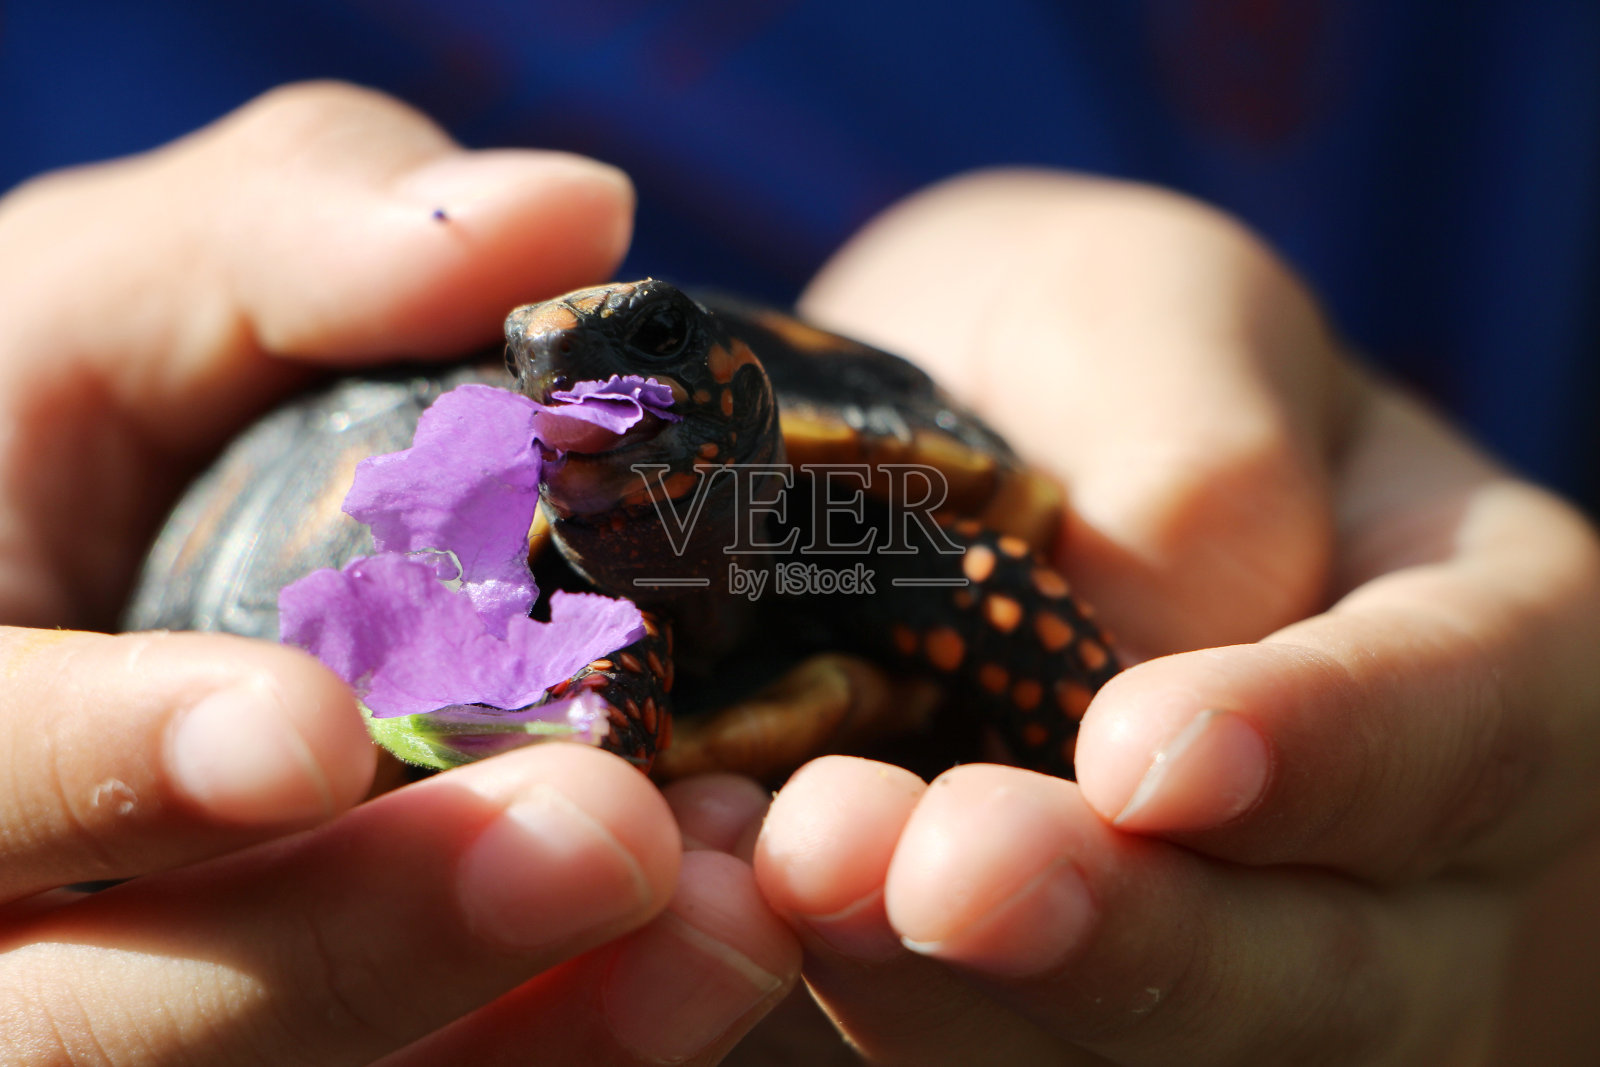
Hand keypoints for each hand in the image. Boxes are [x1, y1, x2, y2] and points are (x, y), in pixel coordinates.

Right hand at [0, 82, 795, 1064]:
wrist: (166, 553)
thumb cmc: (99, 420)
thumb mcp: (141, 296)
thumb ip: (295, 243)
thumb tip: (571, 214)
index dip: (106, 766)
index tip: (310, 725)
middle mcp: (24, 915)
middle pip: (111, 1016)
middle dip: (356, 940)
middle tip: (605, 837)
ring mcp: (165, 989)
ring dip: (517, 1023)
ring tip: (724, 917)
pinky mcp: (316, 1021)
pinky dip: (573, 1034)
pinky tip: (717, 950)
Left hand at [750, 170, 1599, 1063]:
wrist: (983, 459)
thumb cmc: (1101, 363)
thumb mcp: (1156, 318)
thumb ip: (1194, 446)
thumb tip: (1152, 645)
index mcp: (1492, 651)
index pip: (1468, 724)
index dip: (1324, 751)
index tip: (1146, 753)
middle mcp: (1396, 865)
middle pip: (1317, 968)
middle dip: (1122, 933)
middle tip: (948, 872)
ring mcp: (1231, 969)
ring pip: (1139, 1055)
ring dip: (963, 994)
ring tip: (804, 873)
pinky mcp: (1048, 1009)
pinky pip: (980, 1046)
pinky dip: (864, 990)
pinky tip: (736, 900)